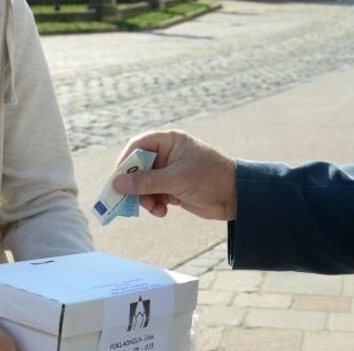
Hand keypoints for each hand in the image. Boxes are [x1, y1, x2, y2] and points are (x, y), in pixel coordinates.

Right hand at [112, 130, 236, 220]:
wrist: (236, 196)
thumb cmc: (209, 178)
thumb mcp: (176, 179)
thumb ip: (147, 182)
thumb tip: (118, 183)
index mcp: (169, 141)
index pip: (138, 145)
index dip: (125, 161)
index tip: (117, 178)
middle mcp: (167, 154)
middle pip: (138, 167)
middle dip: (134, 185)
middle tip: (125, 201)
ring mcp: (169, 172)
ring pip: (144, 184)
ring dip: (145, 198)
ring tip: (153, 208)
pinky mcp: (173, 188)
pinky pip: (154, 195)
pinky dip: (155, 204)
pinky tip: (163, 212)